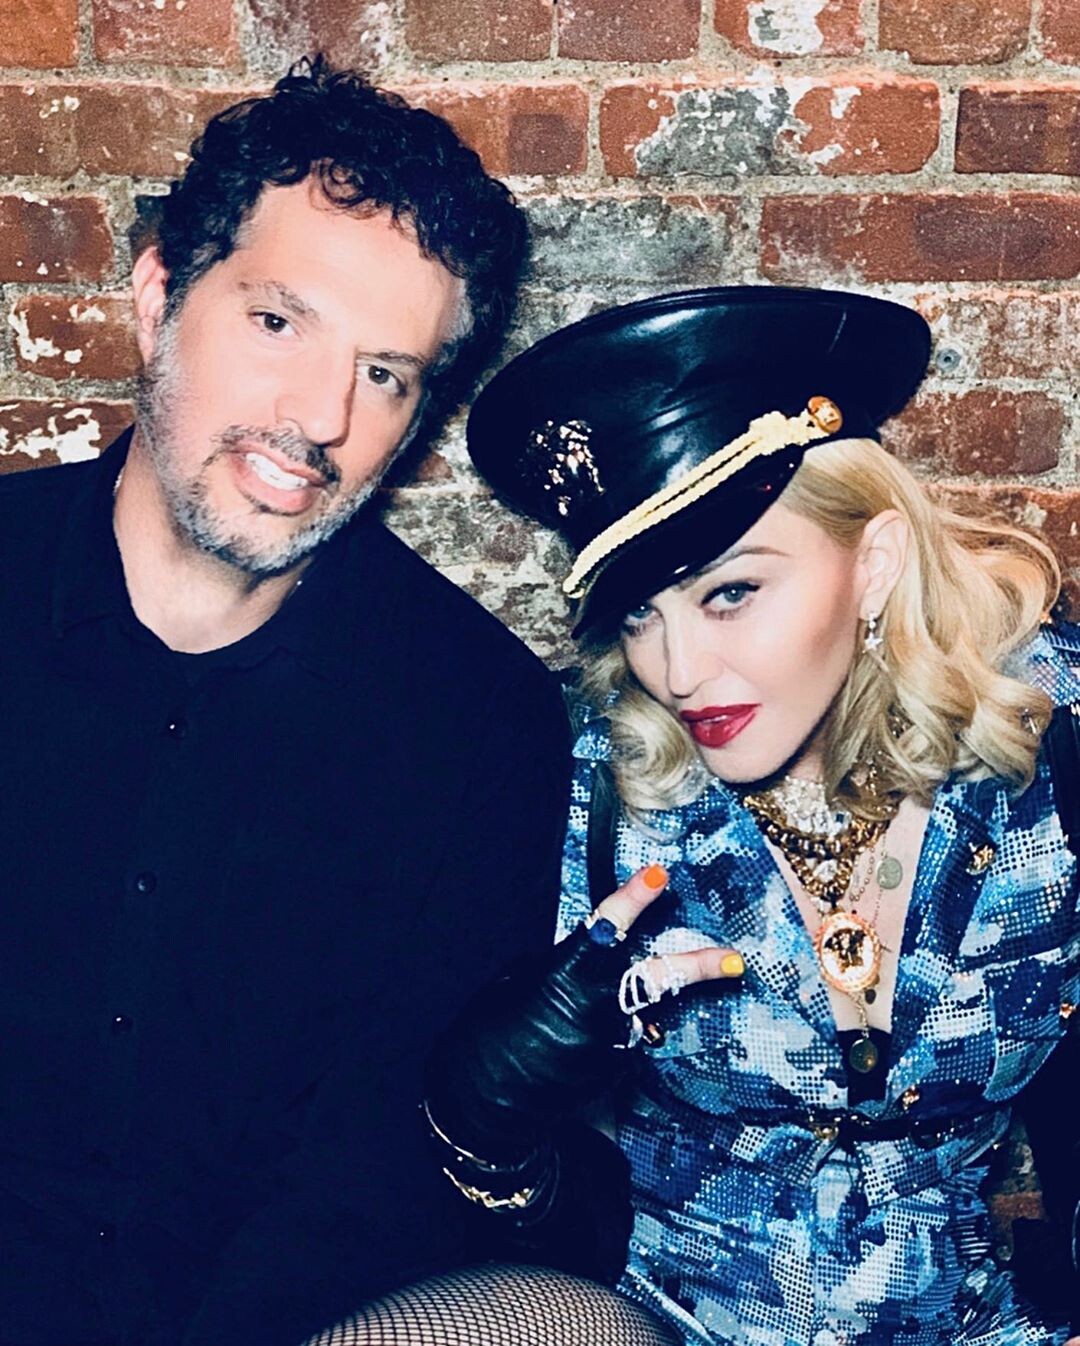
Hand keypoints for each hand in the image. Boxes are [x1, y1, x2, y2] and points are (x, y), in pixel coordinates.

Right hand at [425, 864, 742, 1161]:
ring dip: (649, 1002)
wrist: (485, 1101)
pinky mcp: (614, 1070)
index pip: (605, 928)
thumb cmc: (490, 1029)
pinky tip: (591, 1037)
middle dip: (699, 967)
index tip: (658, 876)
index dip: (633, 900)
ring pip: (644, 1011)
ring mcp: (609, 1044)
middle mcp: (595, 1009)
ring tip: (666, 994)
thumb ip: (562, 962)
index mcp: (565, 975)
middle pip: (656, 979)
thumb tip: (592, 950)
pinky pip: (626, 1038)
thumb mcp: (518, 980)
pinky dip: (619, 1029)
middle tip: (736, 960)